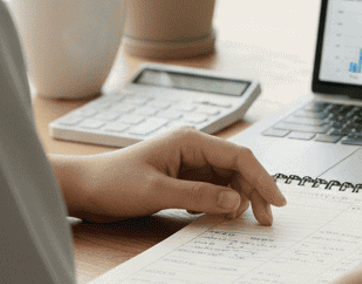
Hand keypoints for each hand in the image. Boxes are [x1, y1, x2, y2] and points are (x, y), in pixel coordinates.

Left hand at [50, 126, 285, 223]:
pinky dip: (220, 203)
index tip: (277, 201)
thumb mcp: (157, 191)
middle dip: (253, 193)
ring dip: (237, 200)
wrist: (84, 188)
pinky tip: (217, 216)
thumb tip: (234, 201)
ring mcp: (189, 162)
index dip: (262, 178)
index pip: (239, 157)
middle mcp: (194, 147)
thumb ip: (199, 195)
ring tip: (238, 221)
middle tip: (264, 219)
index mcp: (191, 140)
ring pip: (228, 180)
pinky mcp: (183, 177)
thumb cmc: (112, 182)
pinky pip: (213, 189)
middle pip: (238, 169)